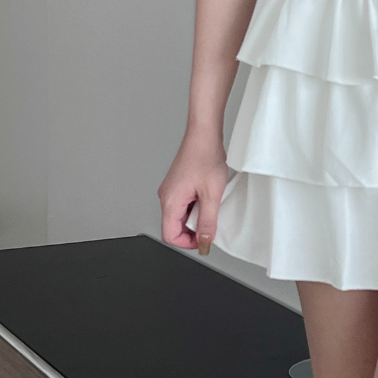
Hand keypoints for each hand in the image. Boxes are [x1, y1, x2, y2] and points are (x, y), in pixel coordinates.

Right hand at [158, 130, 228, 254]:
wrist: (203, 135)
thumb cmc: (205, 156)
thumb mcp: (212, 195)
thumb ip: (208, 221)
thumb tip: (204, 241)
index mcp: (170, 201)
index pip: (170, 236)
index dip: (187, 243)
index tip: (203, 241)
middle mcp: (166, 196)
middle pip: (174, 226)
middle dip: (193, 230)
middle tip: (210, 220)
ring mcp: (170, 190)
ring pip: (180, 215)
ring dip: (195, 216)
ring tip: (210, 203)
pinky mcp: (177, 184)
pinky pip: (183, 204)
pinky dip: (195, 206)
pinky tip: (207, 196)